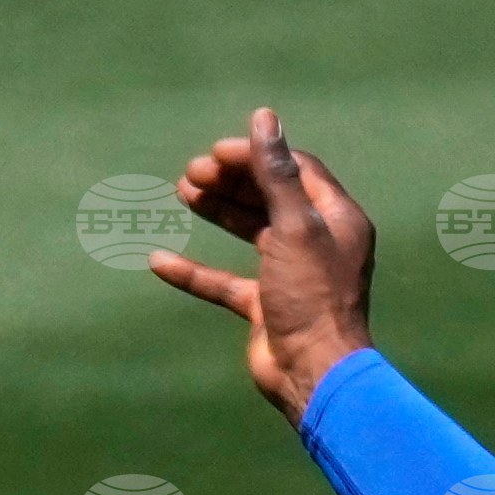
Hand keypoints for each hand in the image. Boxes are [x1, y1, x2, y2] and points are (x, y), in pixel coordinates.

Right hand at [149, 106, 374, 422]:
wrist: (316, 377)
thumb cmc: (312, 298)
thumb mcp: (294, 226)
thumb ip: (276, 172)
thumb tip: (264, 117)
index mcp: (336, 219)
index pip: (293, 169)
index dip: (255, 155)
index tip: (217, 153)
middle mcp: (317, 244)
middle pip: (269, 196)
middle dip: (231, 180)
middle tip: (193, 172)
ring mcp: (291, 276)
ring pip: (250, 231)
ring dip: (217, 210)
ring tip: (182, 191)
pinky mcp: (268, 308)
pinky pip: (227, 284)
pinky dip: (196, 273)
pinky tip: (159, 261)